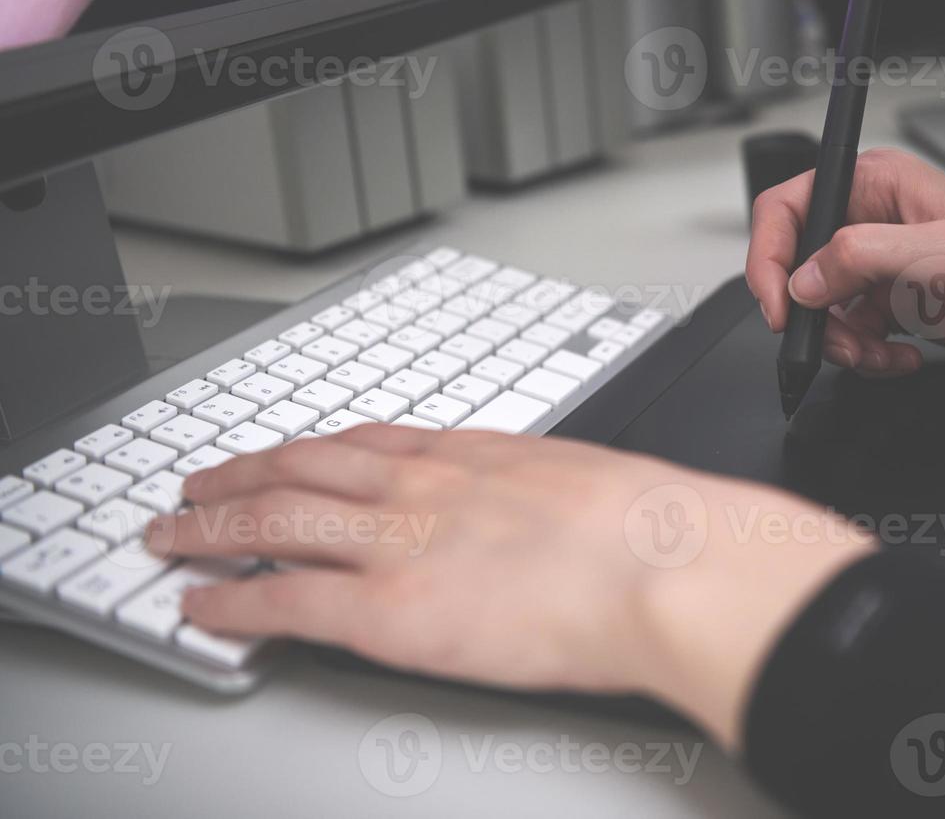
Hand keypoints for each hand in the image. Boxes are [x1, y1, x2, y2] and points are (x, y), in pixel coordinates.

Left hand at [147, 425, 873, 748]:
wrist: (664, 564)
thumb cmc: (650, 528)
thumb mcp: (586, 482)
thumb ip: (542, 492)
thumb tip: (546, 515)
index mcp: (472, 453)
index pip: (363, 440)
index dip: (306, 449)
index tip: (281, 455)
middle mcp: (421, 485)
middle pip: (300, 465)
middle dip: (237, 475)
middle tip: (196, 487)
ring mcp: (397, 542)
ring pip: (273, 518)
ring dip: (211, 525)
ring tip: (174, 535)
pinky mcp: (386, 609)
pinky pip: (283, 597)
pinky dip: (230, 600)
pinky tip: (202, 605)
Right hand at [746, 147, 944, 373]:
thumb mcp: (942, 254)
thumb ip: (862, 259)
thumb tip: (803, 280)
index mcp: (876, 184)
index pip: (789, 208)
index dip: (770, 257)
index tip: (780, 305)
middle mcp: (873, 222)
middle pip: (798, 268)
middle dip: (814, 315)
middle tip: (838, 339)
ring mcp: (884, 268)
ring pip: (823, 312)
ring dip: (845, 344)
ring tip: (881, 352)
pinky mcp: (898, 306)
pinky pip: (853, 337)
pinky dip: (869, 357)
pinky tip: (904, 357)